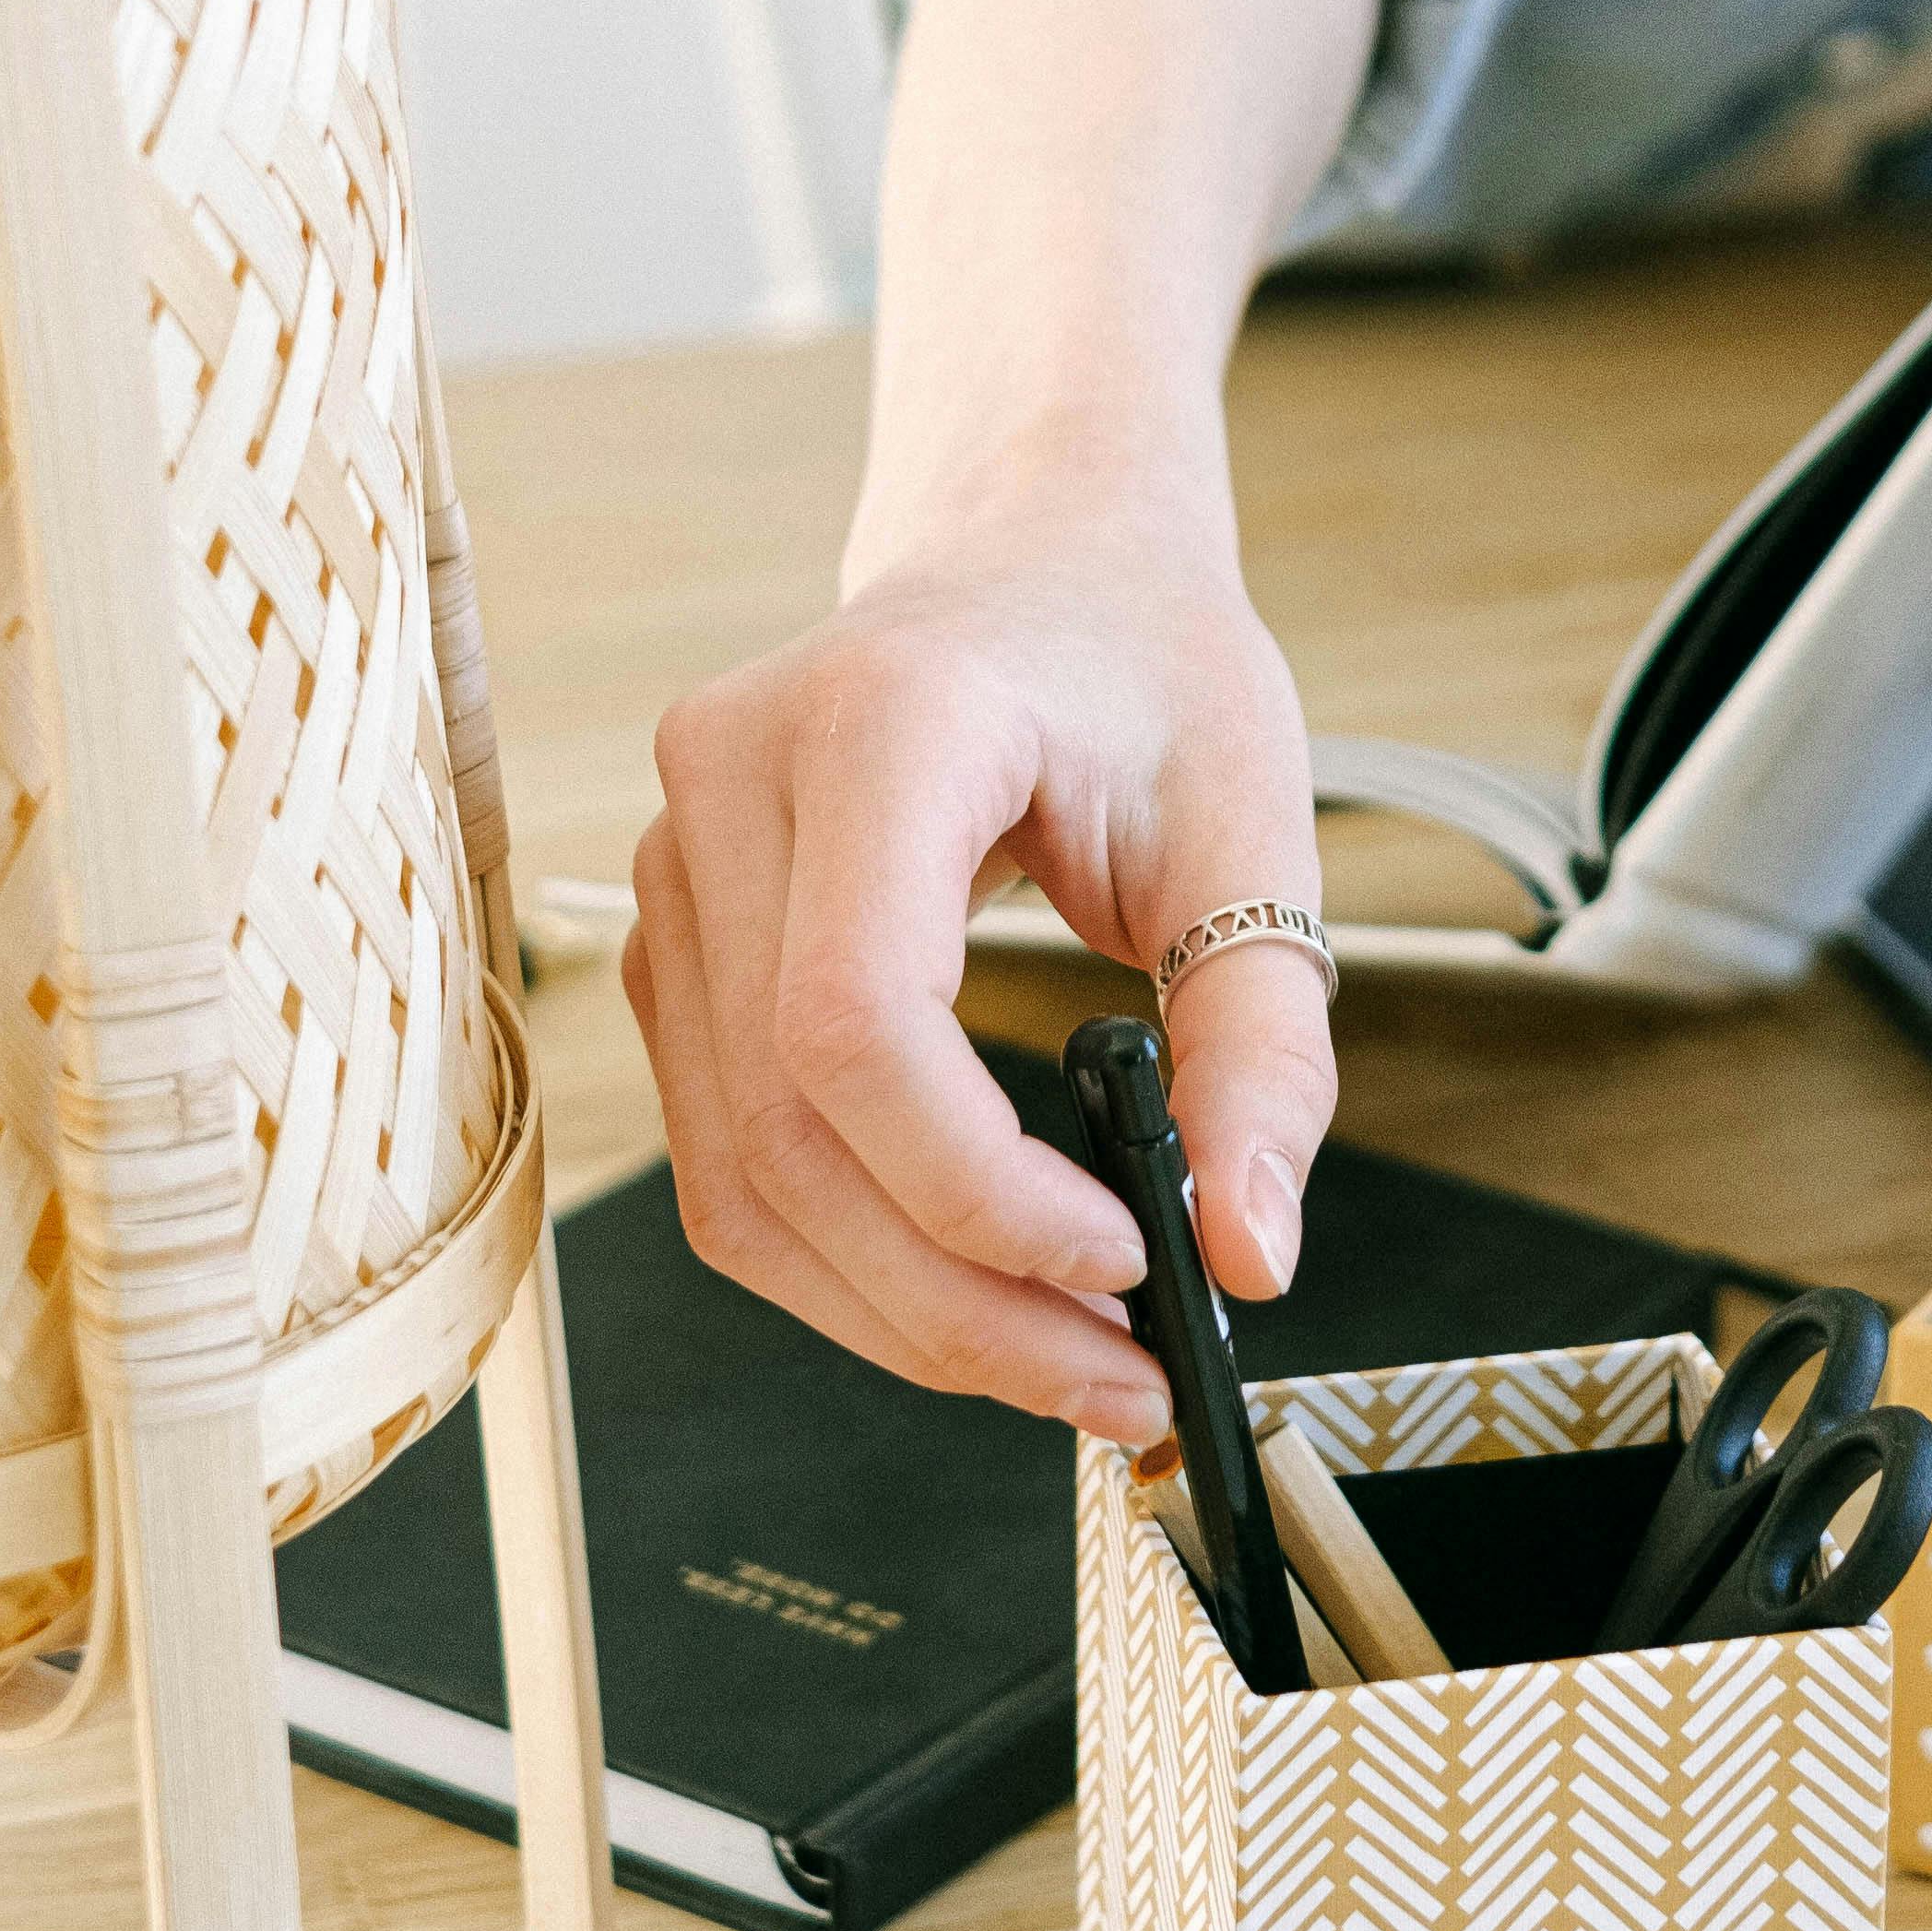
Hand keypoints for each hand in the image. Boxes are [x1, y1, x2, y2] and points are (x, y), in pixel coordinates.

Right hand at [624, 467, 1337, 1435]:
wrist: (1033, 553)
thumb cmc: (1141, 663)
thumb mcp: (1249, 831)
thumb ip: (1259, 1045)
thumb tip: (1248, 1253)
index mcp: (875, 722)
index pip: (853, 1019)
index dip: (972, 1187)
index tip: (1126, 1259)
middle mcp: (730, 783)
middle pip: (791, 1125)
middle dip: (957, 1300)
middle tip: (1123, 1377)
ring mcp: (672, 866)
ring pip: (739, 1173)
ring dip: (901, 1312)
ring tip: (1070, 1360)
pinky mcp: (674, 945)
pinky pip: (730, 1155)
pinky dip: (849, 1261)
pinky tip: (978, 1292)